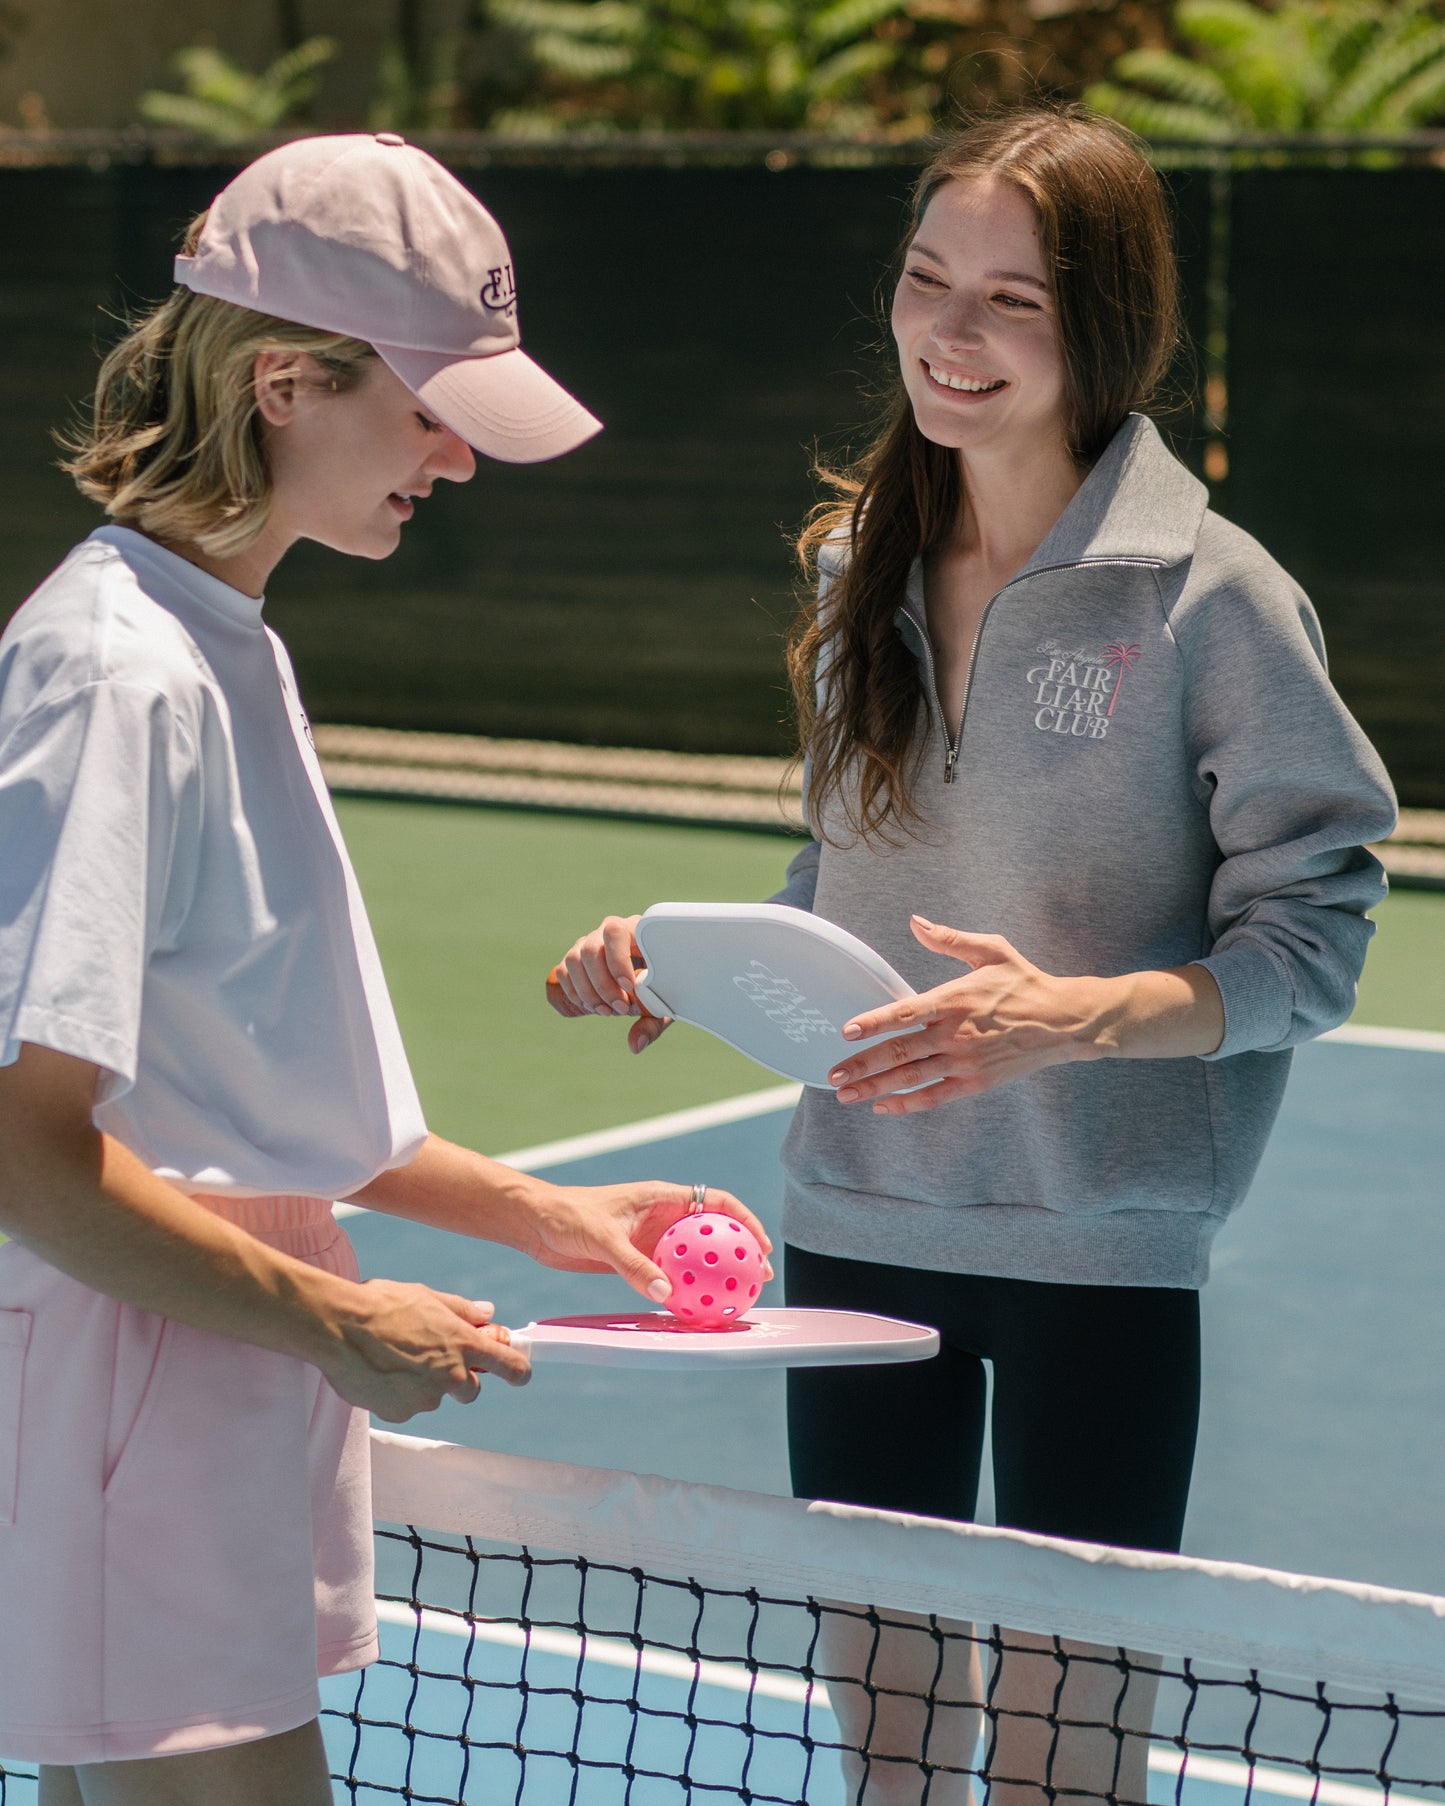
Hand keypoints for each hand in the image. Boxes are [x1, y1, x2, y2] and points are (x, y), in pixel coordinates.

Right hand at [322, 1280, 530, 1421]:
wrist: (337, 1327)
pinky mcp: (400, 1413)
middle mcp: (451, 1376)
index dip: (517, 1370)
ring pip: (435, 1396)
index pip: (511, 1367)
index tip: (518, 1372)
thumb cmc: (382, 1304)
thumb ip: (463, 1310)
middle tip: (434, 1357)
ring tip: (395, 1357)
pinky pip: (408, 1405)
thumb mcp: (428, 1297)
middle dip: (459, 1377)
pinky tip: (380, 1371)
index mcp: (464, 1345)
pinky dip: (399, 1394)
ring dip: (424, 1383)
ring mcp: (425, 1399)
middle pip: (472, 1390)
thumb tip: (488, 1314)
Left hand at [509, 1181, 773, 1304]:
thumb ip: (633, 1264)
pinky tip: (693, 1310)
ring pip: (693, 1258)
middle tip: (758, 1279)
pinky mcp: (637, 1259)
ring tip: (733, 1299)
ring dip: (713, 1276)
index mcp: (662, 1198)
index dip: (744, 1220)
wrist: (537, 1223)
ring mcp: (651, 1240)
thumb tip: (665, 1293)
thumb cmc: (567, 1215)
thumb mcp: (602, 1237)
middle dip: (739, 1252)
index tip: (760, 1246)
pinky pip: (669, 1276)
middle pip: (712, 1233)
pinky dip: (684, 1291)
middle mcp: (662, 1217)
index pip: (715, 1203)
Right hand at [547, 914, 670, 1052]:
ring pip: (573, 960)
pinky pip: (563, 971)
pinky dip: (575, 993)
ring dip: (587, 991)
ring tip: (607, 1011)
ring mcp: (588, 944)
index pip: (615, 932)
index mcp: (634, 930)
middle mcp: (607, 933)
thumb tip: (635, 1045)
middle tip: (621, 1009)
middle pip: (590, 949)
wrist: (650, 977)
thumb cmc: (663, 985)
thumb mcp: (664, 1004)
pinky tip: (593, 1007)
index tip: (629, 987)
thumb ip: (652, 1025)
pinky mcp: (576, 960)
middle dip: (603, 984)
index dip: (617, 960)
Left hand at [826, 917, 1109, 1113]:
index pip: (905, 1012)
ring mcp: (964, 1062)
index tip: (846, 1031)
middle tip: (833, 1073)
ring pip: (911, 1078)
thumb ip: (950, 939)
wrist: (1064, 1021)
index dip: (874, 1022)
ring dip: (875, 1087)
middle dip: (862, 1064)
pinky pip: (934, 1097)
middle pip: (899, 1052)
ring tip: (845, 1094)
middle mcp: (955, 1033)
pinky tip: (883, 1106)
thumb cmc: (1024, 982)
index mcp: (954, 999)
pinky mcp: (975, 1082)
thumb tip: (915, 921)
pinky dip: (907, 1104)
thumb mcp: (991, 950)